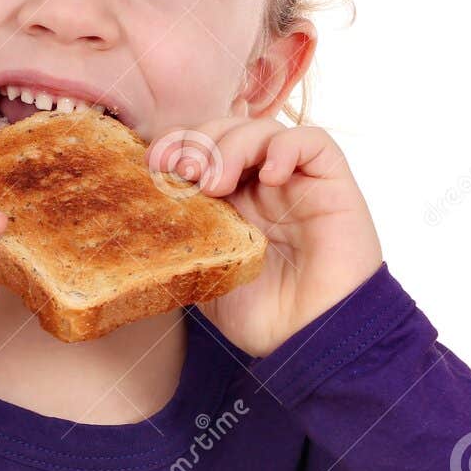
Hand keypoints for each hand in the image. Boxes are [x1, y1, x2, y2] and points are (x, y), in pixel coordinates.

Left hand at [147, 117, 383, 359]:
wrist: (311, 340)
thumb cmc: (263, 317)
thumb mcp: (204, 277)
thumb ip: (181, 243)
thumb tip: (139, 217)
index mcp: (230, 201)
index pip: (201, 147)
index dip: (177, 143)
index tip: (155, 162)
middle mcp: (261, 185)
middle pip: (227, 130)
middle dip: (200, 141)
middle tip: (184, 172)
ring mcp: (296, 182)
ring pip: (263, 130)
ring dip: (233, 145)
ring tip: (217, 184)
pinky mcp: (332, 184)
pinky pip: (313, 141)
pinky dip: (286, 147)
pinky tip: (269, 176)